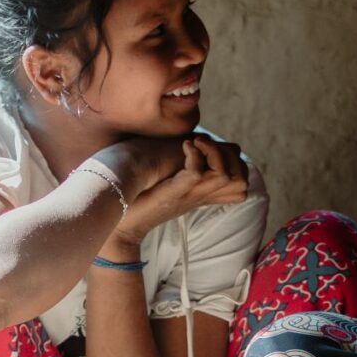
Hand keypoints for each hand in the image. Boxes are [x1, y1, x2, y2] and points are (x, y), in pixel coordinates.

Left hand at [102, 134, 249, 244]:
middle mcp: (200, 196)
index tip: (212, 150)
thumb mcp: (166, 182)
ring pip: (228, 176)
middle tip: (204, 144)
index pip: (239, 184)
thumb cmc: (134, 194)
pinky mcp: (175, 192)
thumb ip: (181, 170)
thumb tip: (187, 146)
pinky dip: (195, 154)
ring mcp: (189, 195)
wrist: (115, 214)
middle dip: (230, 156)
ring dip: (214, 151)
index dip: (237, 165)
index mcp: (200, 194)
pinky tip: (183, 146)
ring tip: (194, 142)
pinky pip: (199, 173)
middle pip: (242, 181)